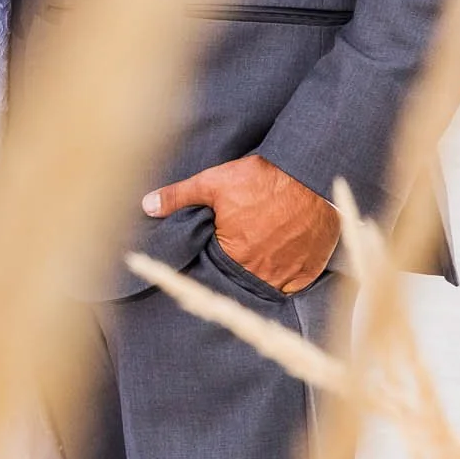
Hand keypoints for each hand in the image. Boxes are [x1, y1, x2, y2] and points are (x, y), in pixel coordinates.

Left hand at [143, 154, 339, 294]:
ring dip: (262, 272)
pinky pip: (295, 282)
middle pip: (244, 278)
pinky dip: (287, 274)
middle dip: (238, 267)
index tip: (216, 248)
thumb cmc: (261, 179)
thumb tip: (147, 206)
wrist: (310, 175)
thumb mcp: (213, 183)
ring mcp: (291, 273)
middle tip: (240, 247)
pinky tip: (280, 257)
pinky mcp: (312, 268)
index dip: (214, 259)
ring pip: (270, 283)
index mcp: (236, 256)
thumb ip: (178, 197)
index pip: (217, 270)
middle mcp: (264, 272)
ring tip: (259, 252)